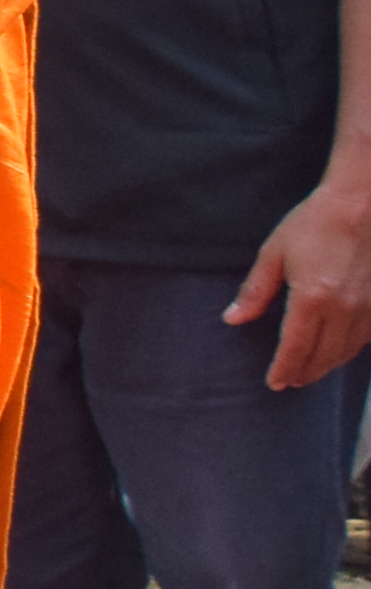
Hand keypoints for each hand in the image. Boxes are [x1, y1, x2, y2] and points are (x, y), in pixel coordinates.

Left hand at [235, 177, 370, 390]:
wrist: (361, 204)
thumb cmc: (314, 223)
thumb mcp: (274, 253)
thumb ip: (255, 290)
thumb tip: (232, 318)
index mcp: (312, 299)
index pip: (295, 348)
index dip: (284, 369)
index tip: (274, 383)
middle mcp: (344, 309)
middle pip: (323, 356)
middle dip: (304, 372)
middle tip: (289, 382)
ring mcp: (367, 308)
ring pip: (346, 351)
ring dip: (327, 365)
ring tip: (310, 371)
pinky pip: (365, 338)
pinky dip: (349, 350)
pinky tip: (338, 351)